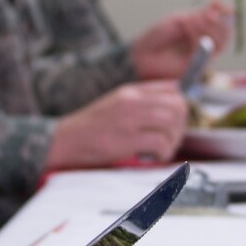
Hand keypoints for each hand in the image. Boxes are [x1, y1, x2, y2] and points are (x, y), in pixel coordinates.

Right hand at [47, 81, 188, 167]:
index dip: (181, 106)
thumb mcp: (117, 103)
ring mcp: (129, 118)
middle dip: (180, 126)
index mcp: (131, 91)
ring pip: (172, 122)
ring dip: (173, 140)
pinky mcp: (126, 139)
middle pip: (177, 105)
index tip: (176, 122)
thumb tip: (175, 100)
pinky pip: (160, 142)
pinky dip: (163, 153)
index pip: (173, 89)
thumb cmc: (92, 127)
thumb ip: (143, 100)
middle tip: (171, 139)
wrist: (65, 141)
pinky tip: (152, 157)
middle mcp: (132, 100)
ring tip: (161, 150)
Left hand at [129, 0, 234, 79]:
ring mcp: (204, 54)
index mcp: (202, 28)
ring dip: (209, 28)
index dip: (225, 12)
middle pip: (226, 31)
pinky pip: (209, 52)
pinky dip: (200, 38)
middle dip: (218, 20)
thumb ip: (199, 16)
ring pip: (221, 42)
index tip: (218, 4)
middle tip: (206, 14)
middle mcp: (206, 41)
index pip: (223, 20)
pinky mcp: (199, 66)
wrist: (142, 55)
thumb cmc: (157, 36)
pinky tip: (187, 31)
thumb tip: (215, 7)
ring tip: (190, 22)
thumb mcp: (178, 20)